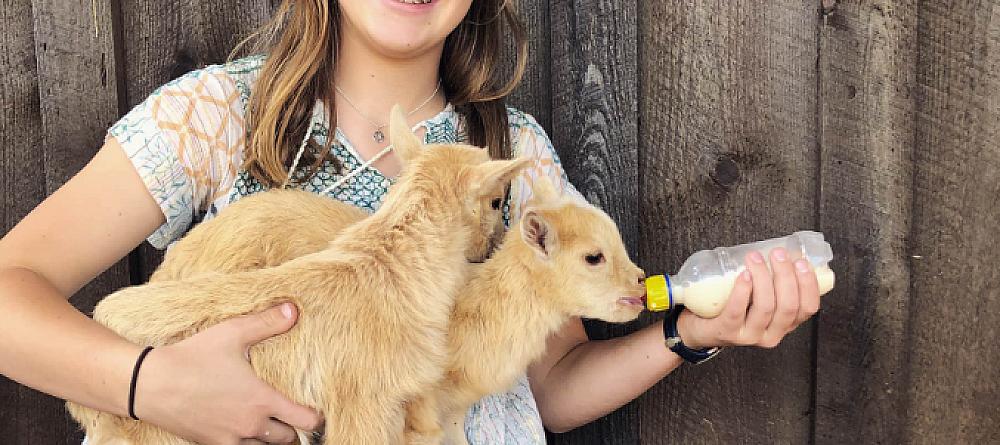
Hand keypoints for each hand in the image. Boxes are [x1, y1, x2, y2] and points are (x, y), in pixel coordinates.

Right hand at [134, 303, 321, 443]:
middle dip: (295, 431)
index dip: (315, 417)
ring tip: (273, 427)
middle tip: (296, 420)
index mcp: (261, 401)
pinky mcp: (210, 444)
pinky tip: (244, 430)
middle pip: (287, 440)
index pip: (304, 420)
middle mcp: (249, 425)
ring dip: (271, 440)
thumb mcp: (232, 334)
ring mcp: (228, 439)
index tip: (317, 412)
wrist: (149, 384)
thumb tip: (294, 310)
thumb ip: (267, 323)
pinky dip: (247, 444)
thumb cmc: (191, 357)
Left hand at [676, 248, 821, 349]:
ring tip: (755, 258)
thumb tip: (785, 250)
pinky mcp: (728, 332)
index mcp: (785, 324)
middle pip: (788, 306)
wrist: (700, 327)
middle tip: (777, 254)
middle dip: (785, 276)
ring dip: (763, 277)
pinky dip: (742, 290)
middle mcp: (772, 334)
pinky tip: (744, 275)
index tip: (802, 262)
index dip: (809, 285)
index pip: (808, 308)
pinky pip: (737, 311)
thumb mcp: (760, 297)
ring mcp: (750, 336)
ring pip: (765, 307)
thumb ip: (774, 282)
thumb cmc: (733, 306)